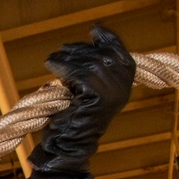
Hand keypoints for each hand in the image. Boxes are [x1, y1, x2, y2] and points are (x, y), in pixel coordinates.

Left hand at [29, 24, 135, 173]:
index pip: (118, 49)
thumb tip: (88, 40)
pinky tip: (52, 66)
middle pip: (101, 53)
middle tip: (61, 51)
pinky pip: (78, 72)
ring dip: (67, 57)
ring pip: (88, 61)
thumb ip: (92, 67)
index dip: (105, 38)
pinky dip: (62, 66)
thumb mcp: (86, 88)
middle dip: (79, 49)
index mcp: (126, 80)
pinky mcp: (98, 96)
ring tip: (53, 59)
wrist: (68, 147)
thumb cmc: (72, 119)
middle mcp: (123, 85)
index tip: (92, 31)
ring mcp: (113, 91)